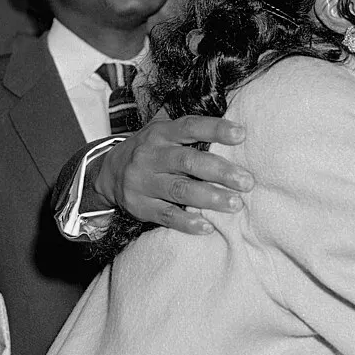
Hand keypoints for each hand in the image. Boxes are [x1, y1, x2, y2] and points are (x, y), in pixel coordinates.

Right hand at [93, 116, 252, 233]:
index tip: (242, 135)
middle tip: (247, 182)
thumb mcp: (163, 133)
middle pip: (188, 162)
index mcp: (161, 134)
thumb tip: (237, 129)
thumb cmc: (151, 151)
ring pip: (180, 190)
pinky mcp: (140, 206)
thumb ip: (192, 132)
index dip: (215, 129)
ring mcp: (143, 182)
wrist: (107, 173)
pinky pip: (166, 216)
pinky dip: (187, 222)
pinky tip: (207, 227)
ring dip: (210, 198)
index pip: (190, 127)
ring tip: (235, 204)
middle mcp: (151, 156)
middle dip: (220, 171)